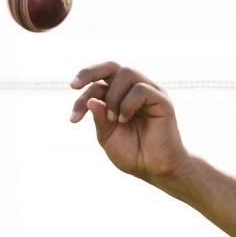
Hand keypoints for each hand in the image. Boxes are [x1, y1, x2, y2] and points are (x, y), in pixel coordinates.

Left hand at [70, 62, 190, 182]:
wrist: (156, 170)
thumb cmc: (134, 154)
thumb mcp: (108, 136)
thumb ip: (100, 118)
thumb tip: (91, 100)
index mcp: (120, 97)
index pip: (98, 83)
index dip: (82, 98)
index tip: (73, 120)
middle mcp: (135, 90)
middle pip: (112, 66)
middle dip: (89, 72)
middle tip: (74, 86)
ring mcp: (150, 92)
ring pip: (126, 73)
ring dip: (113, 96)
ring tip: (114, 119)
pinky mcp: (161, 100)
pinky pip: (140, 89)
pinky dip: (127, 104)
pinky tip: (125, 120)